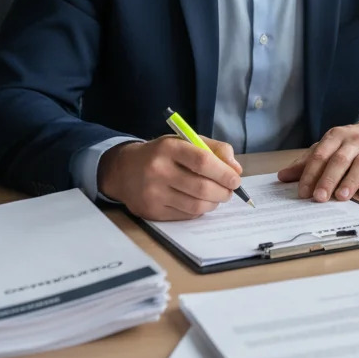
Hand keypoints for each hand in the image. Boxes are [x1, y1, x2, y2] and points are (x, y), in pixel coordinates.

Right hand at [98, 136, 242, 220]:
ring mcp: (153, 193)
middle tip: (230, 190)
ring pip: (196, 205)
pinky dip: (199, 210)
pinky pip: (185, 215)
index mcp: (168, 148)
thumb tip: (236, 169)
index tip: (236, 179)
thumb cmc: (161, 155)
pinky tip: (200, 202)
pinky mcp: (151, 211)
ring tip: (217, 196)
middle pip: (202, 187)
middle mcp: (158, 171)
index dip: (224, 172)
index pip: (203, 161)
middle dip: (223, 191)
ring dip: (214, 203)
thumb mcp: (185, 141)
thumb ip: (214, 149)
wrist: (123, 170)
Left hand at [277, 118, 358, 201]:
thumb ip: (308, 161)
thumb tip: (282, 176)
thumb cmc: (353, 142)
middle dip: (328, 179)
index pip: (320, 154)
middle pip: (340, 159)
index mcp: (336, 136)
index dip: (311, 173)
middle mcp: (355, 140)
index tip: (303, 192)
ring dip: (351, 181)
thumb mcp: (330, 146)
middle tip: (319, 197)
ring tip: (342, 197)